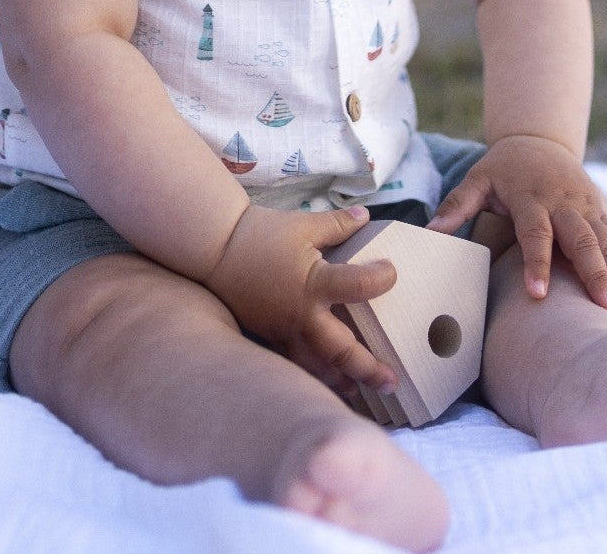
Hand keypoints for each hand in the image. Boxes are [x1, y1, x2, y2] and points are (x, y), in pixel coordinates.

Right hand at [204, 204, 398, 390]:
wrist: (214, 248)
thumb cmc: (260, 234)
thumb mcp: (304, 224)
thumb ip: (339, 224)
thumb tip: (365, 216)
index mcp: (315, 284)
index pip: (360, 287)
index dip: (382, 279)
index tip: (392, 272)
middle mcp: (302, 315)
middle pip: (342, 351)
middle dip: (368, 368)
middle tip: (391, 382)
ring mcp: (283, 331)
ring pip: (316, 368)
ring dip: (340, 380)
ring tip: (359, 390)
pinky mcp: (267, 336)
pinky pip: (291, 362)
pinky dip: (309, 373)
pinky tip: (321, 379)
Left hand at [428, 135, 606, 317]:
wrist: (540, 140)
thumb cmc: (503, 169)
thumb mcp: (478, 179)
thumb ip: (457, 204)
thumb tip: (430, 231)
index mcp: (532, 196)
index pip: (535, 232)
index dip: (537, 262)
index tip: (538, 294)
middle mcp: (564, 202)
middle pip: (582, 239)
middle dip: (596, 273)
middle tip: (606, 307)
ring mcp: (588, 207)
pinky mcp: (603, 212)